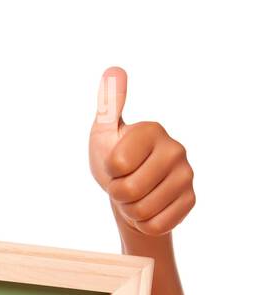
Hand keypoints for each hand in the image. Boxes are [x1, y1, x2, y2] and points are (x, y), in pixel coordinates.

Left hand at [89, 66, 195, 236]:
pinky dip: (143, 223)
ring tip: (134, 195)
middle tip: (123, 182)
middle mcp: (176, 149)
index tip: (114, 164)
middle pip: (127, 190)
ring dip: (129, 209)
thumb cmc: (113, 158)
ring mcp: (187, 176)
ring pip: (140, 210)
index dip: (107, 171)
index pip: (116, 164)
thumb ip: (108, 104)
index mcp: (152, 130)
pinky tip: (148, 207)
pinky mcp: (191, 201)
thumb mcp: (103, 132)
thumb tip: (114, 69)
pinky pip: (155, 224)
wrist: (130, 192)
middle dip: (116, 193)